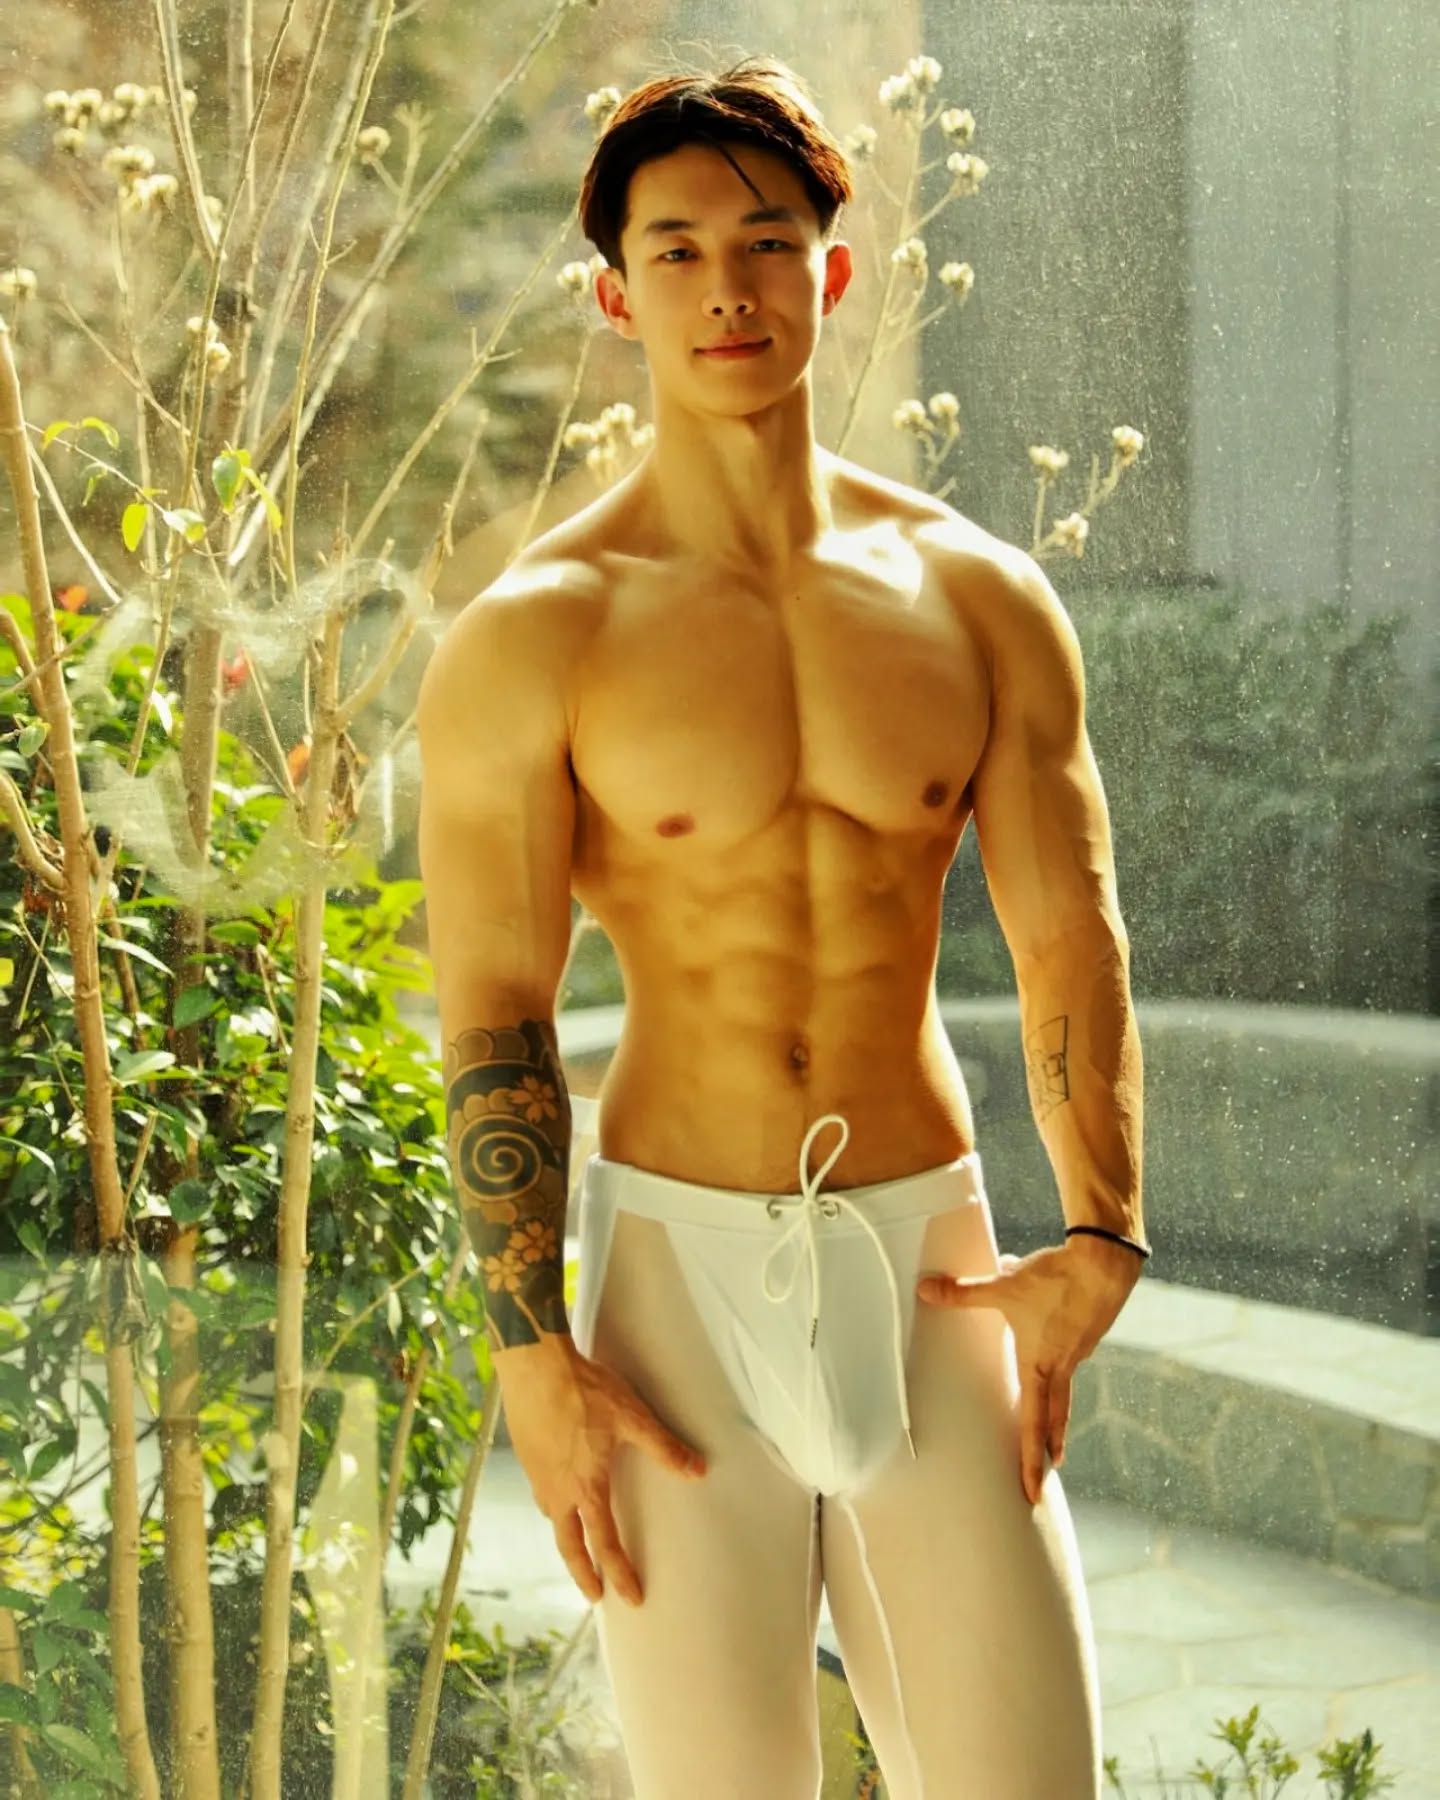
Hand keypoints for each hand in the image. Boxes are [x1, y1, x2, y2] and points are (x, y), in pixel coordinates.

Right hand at [499, 1335, 706, 1606]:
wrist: (535, 1365)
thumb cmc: (585, 1390)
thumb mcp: (632, 1417)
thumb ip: (664, 1447)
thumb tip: (698, 1470)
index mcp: (586, 1487)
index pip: (605, 1542)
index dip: (619, 1571)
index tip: (630, 1596)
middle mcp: (557, 1490)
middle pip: (569, 1545)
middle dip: (582, 1573)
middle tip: (594, 1595)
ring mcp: (537, 1475)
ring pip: (552, 1517)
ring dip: (566, 1536)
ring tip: (576, 1540)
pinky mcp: (525, 1455)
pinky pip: (540, 1491)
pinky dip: (552, 1505)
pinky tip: (557, 1490)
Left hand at [916, 1235, 1142, 1504]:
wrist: (1105, 1263)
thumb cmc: (1054, 1280)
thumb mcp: (1003, 1286)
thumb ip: (963, 1293)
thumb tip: (924, 1289)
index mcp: (1041, 1367)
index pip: (1033, 1424)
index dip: (1030, 1459)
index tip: (1031, 1490)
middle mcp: (1063, 1366)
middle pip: (1054, 1416)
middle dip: (1048, 1447)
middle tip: (1047, 1473)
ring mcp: (1080, 1350)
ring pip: (1064, 1383)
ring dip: (1055, 1404)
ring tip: (1048, 1415)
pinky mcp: (1089, 1332)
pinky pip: (1070, 1351)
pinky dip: (1060, 1356)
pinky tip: (1052, 1334)